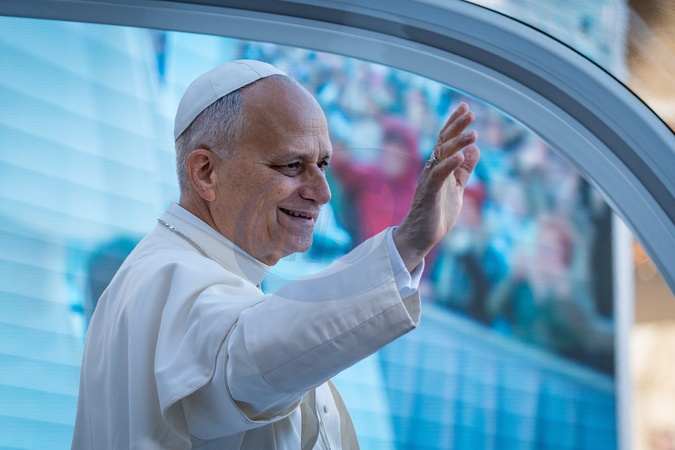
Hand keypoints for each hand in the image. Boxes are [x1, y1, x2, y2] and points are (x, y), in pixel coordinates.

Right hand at [393, 103, 480, 270]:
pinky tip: (461, 156)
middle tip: (470, 112)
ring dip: (457, 143)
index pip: (445, 140)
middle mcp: (431, 169)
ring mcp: (429, 180)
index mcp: (438, 167)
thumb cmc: (436, 213)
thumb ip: (464, 170)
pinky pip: (438, 175)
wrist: (420, 236)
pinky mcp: (429, 193)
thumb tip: (475, 150)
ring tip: (473, 134)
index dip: (454, 123)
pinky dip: (449, 165)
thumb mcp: (456, 188)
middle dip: (456, 126)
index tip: (464, 107)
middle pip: (443, 142)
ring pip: (441, 156)